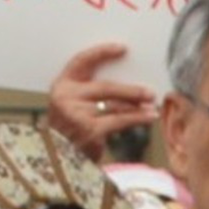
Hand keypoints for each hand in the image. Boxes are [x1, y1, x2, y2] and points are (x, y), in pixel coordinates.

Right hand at [44, 43, 157, 159]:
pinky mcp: (90, 130)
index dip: (102, 52)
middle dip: (131, 90)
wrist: (56, 159)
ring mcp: (78, 114)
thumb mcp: (69, 106)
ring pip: (116, 105)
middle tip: (149, 92)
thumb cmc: (67, 132)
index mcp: (61, 86)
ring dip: (137, 106)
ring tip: (152, 107)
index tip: (122, 49)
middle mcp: (66, 98)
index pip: (81, 61)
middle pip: (106, 87)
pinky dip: (136, 119)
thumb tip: (125, 88)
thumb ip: (87, 93)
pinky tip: (148, 118)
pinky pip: (119, 121)